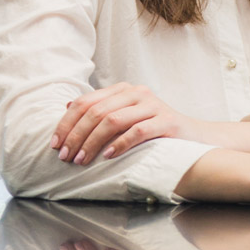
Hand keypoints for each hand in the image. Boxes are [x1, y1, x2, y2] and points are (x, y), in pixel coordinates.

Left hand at [50, 82, 192, 164]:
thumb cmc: (155, 131)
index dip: (67, 123)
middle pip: (97, 111)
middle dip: (76, 135)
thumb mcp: (126, 117)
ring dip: (92, 142)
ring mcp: (153, 105)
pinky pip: (137, 131)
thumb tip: (67, 106)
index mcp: (124, 90)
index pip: (86, 101)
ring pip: (113, 120)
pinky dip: (119, 144)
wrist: (194, 137)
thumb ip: (101, 110)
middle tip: (65, 156)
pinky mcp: (167, 121)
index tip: (55, 143)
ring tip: (81, 160)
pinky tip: (107, 156)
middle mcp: (137, 92)